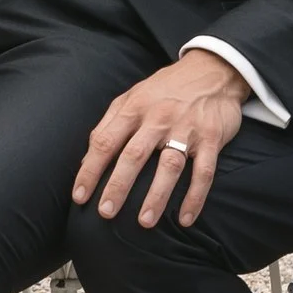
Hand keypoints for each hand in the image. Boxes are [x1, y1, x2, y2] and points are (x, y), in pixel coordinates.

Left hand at [72, 51, 249, 230]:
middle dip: (118, 186)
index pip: (105, 141)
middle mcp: (159, 118)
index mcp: (134, 108)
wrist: (213, 70)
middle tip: (105, 213)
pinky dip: (195, 197)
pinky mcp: (212, 138)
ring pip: (169, 166)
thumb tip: (87, 160)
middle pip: (134, 155)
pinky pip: (204, 171)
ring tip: (144, 222)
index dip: (90, 170)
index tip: (79, 196)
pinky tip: (185, 219)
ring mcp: (187, 128)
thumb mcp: (132, 97)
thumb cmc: (165, 89)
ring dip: (157, 196)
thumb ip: (109, 125)